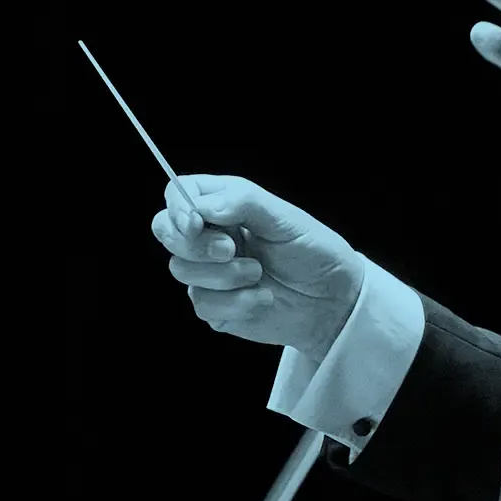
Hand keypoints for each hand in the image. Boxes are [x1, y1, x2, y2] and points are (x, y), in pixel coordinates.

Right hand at [149, 174, 363, 355]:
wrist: (334, 301)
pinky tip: (263, 299)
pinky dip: (236, 303)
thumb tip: (201, 207)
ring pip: (181, 270)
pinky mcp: (216, 307)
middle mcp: (211, 235)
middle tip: (231, 250)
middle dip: (195, 244)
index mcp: (224, 205)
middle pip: (166, 231)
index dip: (177, 207)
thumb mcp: (285, 218)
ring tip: (259, 275)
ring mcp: (210, 273)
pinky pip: (203, 304)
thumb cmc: (314, 252)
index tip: (195, 223)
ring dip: (223, 276)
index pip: (179, 193)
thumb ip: (242, 202)